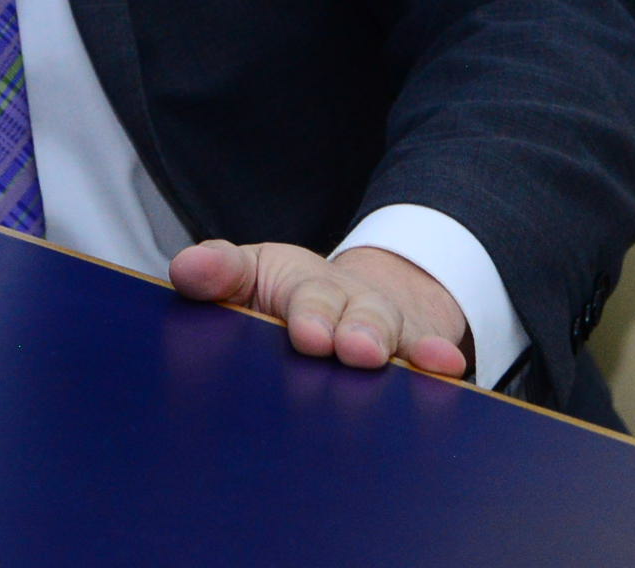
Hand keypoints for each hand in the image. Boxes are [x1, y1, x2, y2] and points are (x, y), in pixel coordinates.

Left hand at [169, 239, 470, 375]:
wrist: (343, 303)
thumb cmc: (285, 297)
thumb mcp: (248, 275)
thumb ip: (218, 273)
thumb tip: (187, 268)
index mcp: (303, 285)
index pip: (307, 296)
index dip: (310, 314)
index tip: (308, 335)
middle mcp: (350, 304)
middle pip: (359, 312)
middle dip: (357, 330)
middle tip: (353, 349)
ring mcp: (383, 330)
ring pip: (394, 333)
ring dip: (394, 346)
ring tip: (387, 361)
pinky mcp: (408, 353)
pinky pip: (423, 354)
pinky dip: (435, 359)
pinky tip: (446, 366)